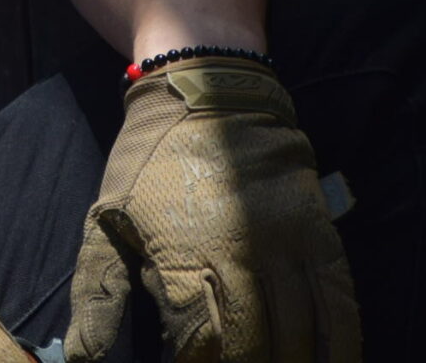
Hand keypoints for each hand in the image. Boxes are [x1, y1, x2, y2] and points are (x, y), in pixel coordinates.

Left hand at [64, 60, 357, 362]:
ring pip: (301, 332)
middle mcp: (240, 256)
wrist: (207, 90)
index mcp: (182, 258)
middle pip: (254, 347)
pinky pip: (340, 301)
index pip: (199, 348)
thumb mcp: (106, 221)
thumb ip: (97, 296)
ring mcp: (286, 245)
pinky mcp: (319, 233)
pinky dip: (343, 343)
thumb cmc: (151, 161)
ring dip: (292, 362)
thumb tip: (83, 360)